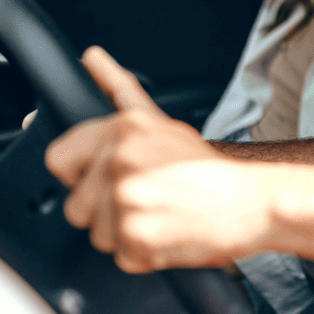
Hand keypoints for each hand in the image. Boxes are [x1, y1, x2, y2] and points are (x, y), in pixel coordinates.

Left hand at [46, 46, 268, 272]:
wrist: (256, 200)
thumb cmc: (211, 169)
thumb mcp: (161, 121)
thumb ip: (119, 91)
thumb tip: (91, 57)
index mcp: (124, 127)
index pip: (58, 159)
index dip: (80, 176)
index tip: (106, 179)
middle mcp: (121, 156)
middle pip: (76, 206)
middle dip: (108, 212)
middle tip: (150, 200)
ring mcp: (127, 194)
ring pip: (98, 235)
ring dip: (128, 236)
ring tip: (164, 216)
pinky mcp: (137, 232)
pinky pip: (122, 256)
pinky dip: (146, 255)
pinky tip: (171, 235)